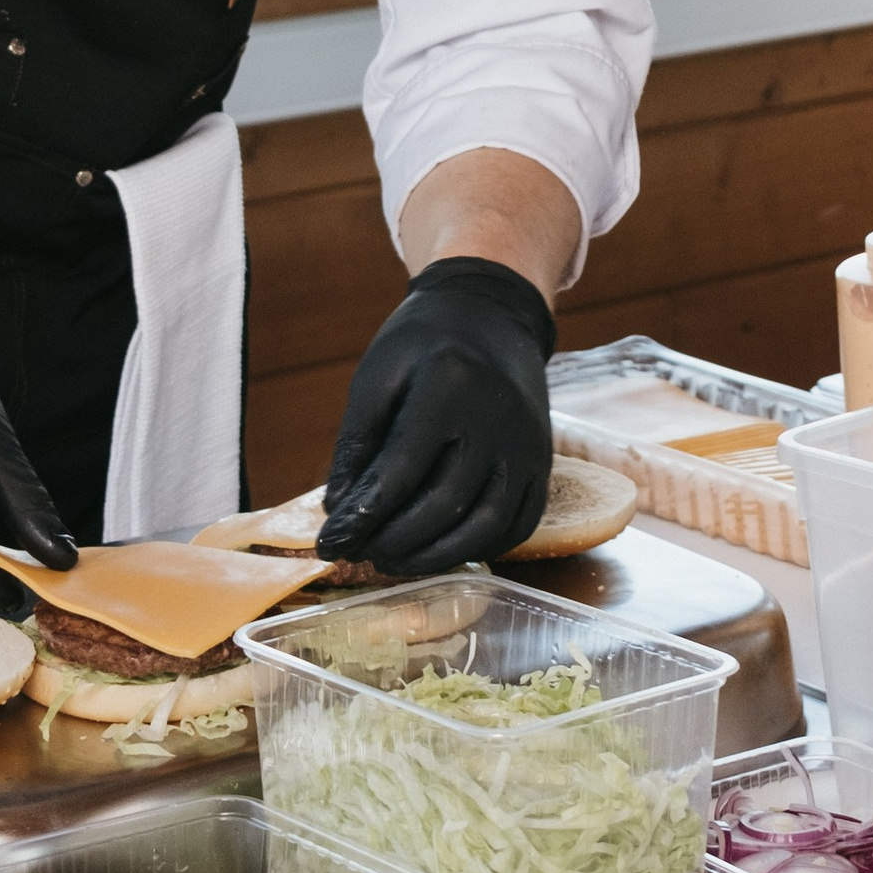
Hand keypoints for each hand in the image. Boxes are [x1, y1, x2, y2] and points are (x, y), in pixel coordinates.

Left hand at [321, 257, 554, 574]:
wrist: (492, 313)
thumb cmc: (424, 342)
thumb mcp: (378, 374)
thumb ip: (356, 443)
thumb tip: (339, 511)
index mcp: (450, 382)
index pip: (401, 470)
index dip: (361, 516)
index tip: (328, 545)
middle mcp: (498, 416)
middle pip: (444, 505)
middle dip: (394, 542)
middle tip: (361, 554)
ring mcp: (528, 443)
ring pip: (487, 527)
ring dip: (435, 557)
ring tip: (395, 560)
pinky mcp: (544, 462)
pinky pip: (520, 525)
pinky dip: (480, 550)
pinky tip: (444, 549)